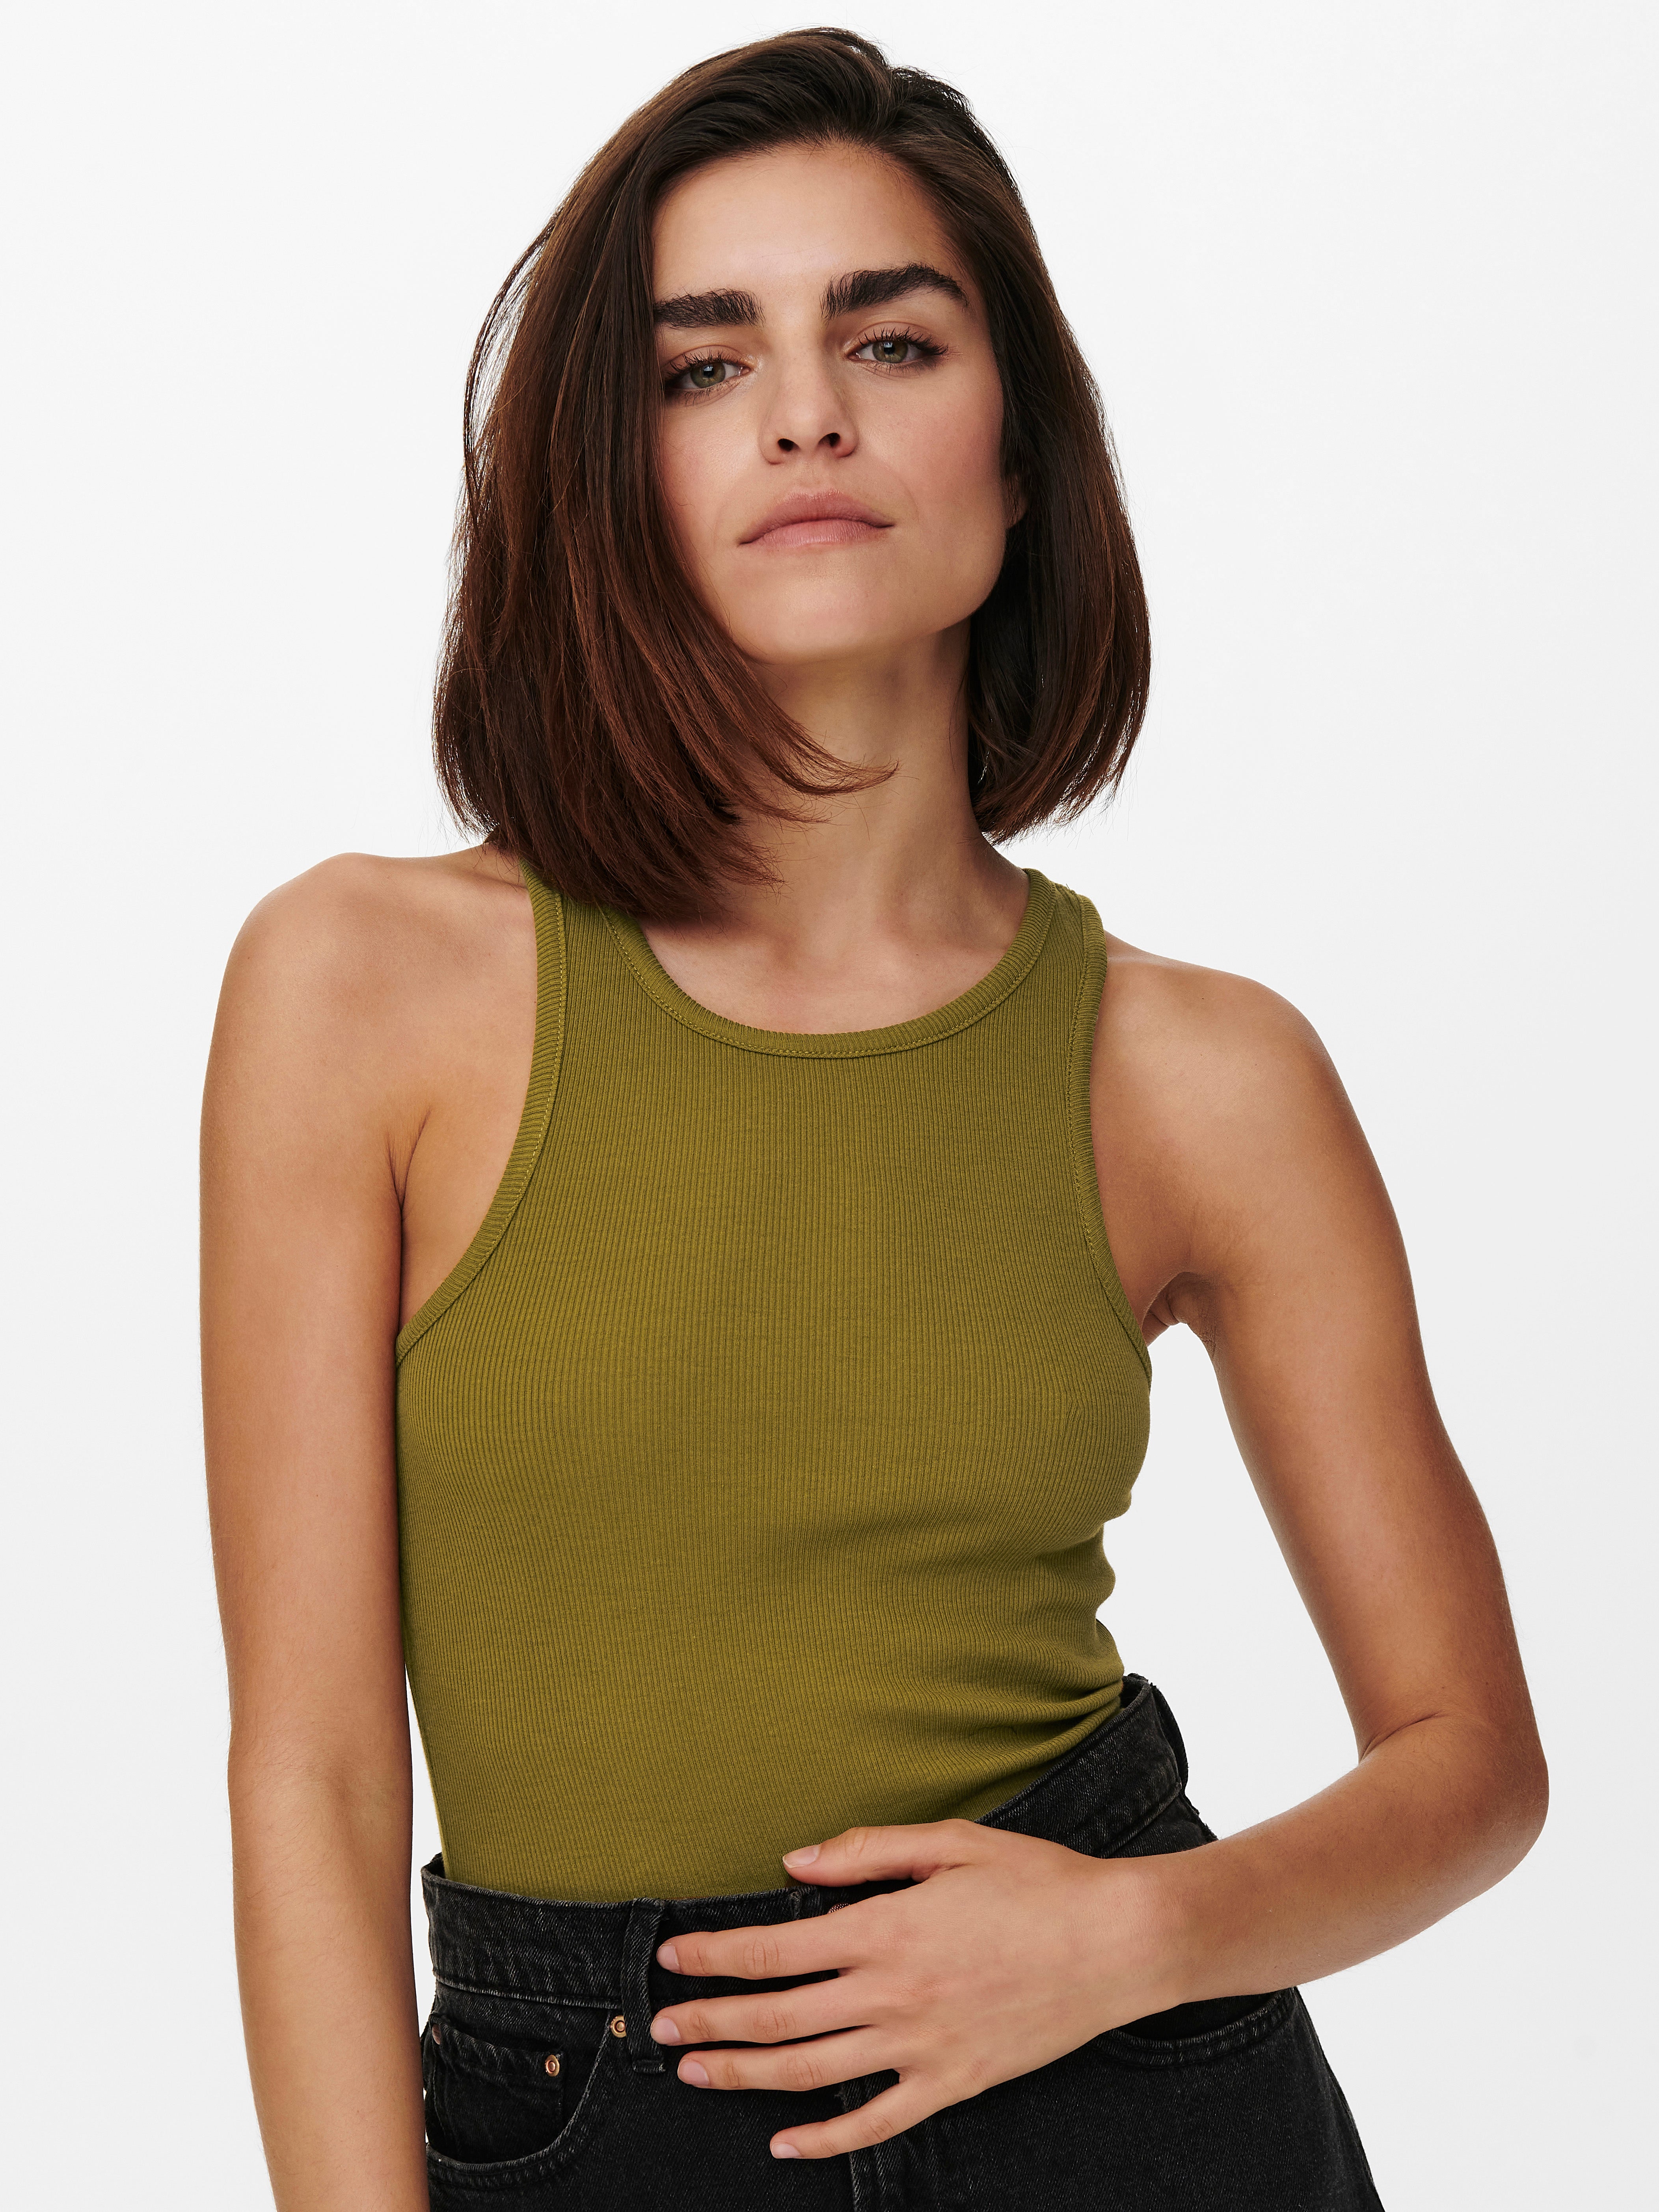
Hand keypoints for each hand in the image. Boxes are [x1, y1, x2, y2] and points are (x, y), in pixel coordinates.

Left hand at [648, 1818, 1186, 2160]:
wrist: (1118, 1942)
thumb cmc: (1038, 1881)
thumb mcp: (952, 1843)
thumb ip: (867, 1852)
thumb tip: (796, 1865)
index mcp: (887, 1928)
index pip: (775, 1950)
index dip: (716, 1956)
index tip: (673, 1957)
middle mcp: (893, 1993)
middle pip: (779, 2016)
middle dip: (710, 2021)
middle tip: (661, 2027)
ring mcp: (921, 2046)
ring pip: (810, 2071)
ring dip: (745, 2073)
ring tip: (697, 2071)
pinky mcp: (953, 2082)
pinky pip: (875, 2121)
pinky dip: (826, 2138)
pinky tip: (785, 2142)